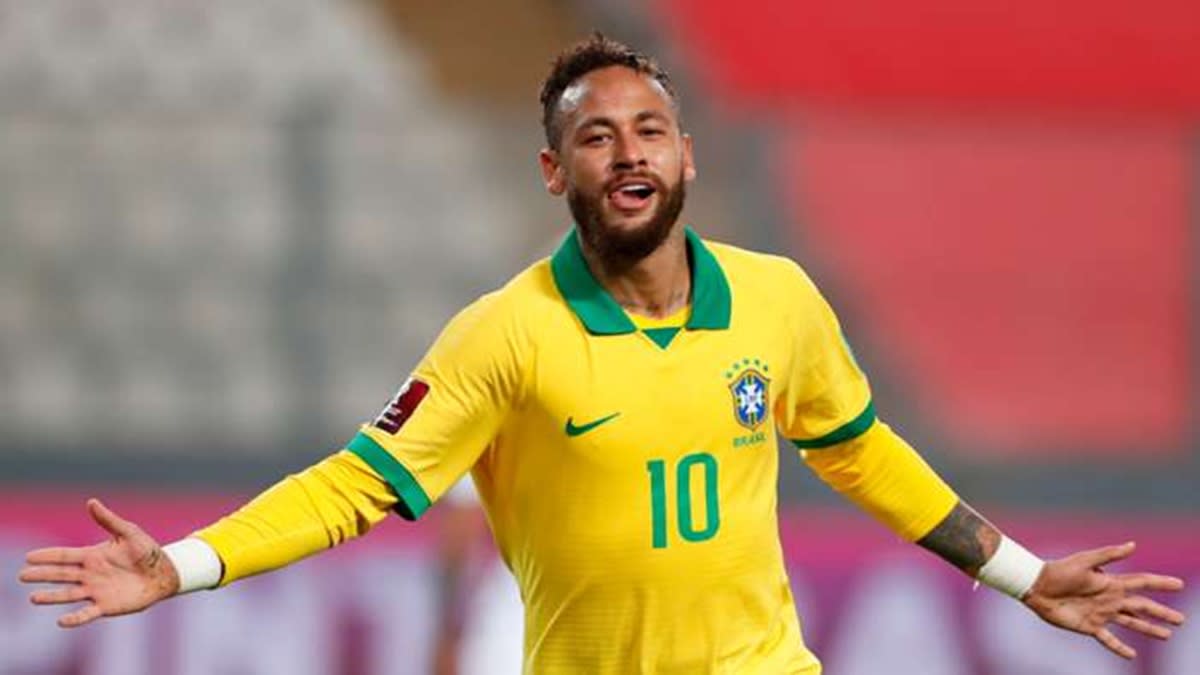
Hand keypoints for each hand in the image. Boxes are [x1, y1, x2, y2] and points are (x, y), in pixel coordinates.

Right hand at [18, 499, 179, 627]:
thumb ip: (109, 520)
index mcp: (92, 556)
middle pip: (60, 575)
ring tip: (34, 598)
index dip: (47, 556)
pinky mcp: (105, 606)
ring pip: (68, 594)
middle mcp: (89, 574)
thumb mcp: (128, 532)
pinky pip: (86, 614)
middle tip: (22, 576)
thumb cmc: (146, 551)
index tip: (29, 557)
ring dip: (51, 597)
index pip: (64, 556)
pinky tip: (61, 621)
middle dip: (42, 575)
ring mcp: (95, 591)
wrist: (163, 573)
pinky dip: (74, 618)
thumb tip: (91, 502)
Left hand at [1022, 541, 1185, 658]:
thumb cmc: (1059, 570)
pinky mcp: (1089, 626)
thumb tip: (1133, 545)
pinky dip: (1119, 647)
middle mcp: (1110, 599)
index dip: (1160, 583)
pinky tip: (1131, 654)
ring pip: (1131, 623)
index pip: (1142, 583)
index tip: (1178, 584)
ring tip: (1166, 635)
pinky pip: (1108, 640)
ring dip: (1149, 629)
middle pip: (1142, 607)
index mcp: (1111, 583)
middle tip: (1181, 620)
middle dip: (1161, 613)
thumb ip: (1109, 554)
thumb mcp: (1085, 560)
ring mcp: (1101, 614)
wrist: (1037, 586)